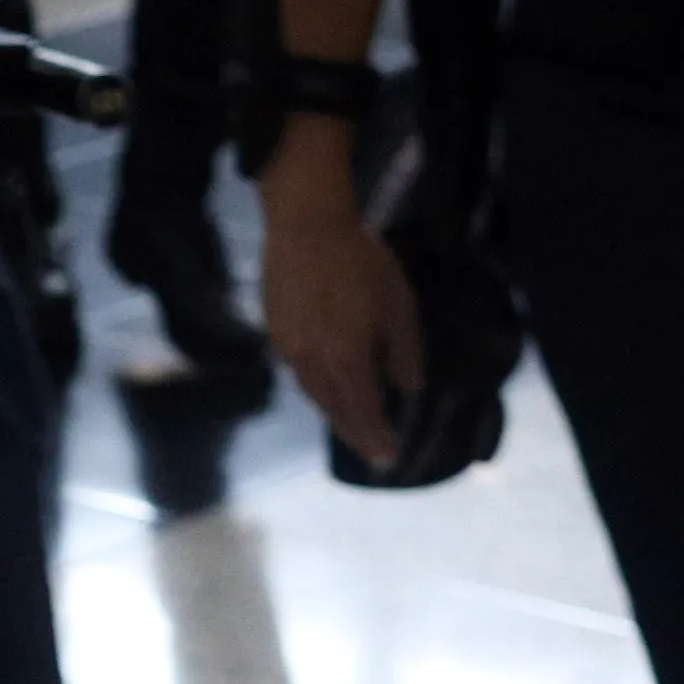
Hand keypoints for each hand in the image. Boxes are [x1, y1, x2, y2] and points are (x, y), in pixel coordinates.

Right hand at [260, 191, 425, 464]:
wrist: (305, 224)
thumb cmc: (360, 263)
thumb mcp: (398, 306)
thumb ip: (405, 353)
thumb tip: (409, 387)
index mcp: (346, 361)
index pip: (364, 412)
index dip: (377, 436)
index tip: (390, 459)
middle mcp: (312, 364)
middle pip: (333, 410)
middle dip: (354, 433)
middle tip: (371, 452)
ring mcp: (288, 348)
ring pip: (312, 393)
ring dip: (334, 412)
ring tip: (350, 423)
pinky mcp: (274, 330)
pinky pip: (298, 371)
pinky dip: (316, 387)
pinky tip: (325, 382)